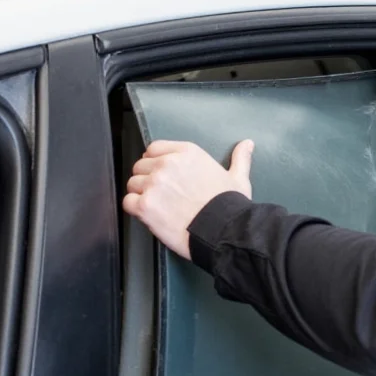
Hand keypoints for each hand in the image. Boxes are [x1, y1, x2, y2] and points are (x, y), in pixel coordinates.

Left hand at [123, 139, 254, 260]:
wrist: (224, 230)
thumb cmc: (230, 205)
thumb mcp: (238, 178)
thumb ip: (240, 159)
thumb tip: (247, 144)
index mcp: (186, 153)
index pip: (154, 149)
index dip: (155, 163)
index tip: (163, 175)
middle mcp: (166, 164)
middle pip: (141, 167)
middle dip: (148, 180)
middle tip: (162, 196)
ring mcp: (153, 184)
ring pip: (133, 184)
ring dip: (141, 195)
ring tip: (159, 208)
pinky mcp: (145, 205)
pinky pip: (128, 202)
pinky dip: (136, 210)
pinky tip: (151, 216)